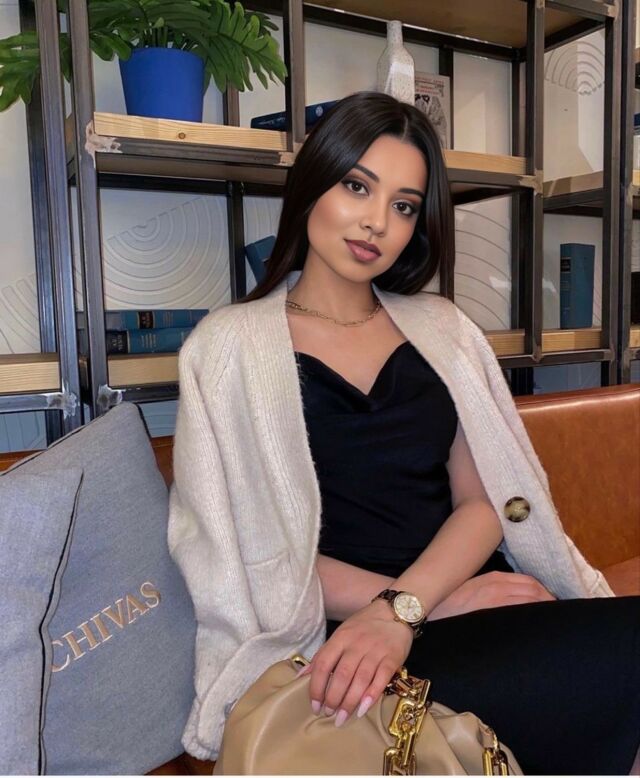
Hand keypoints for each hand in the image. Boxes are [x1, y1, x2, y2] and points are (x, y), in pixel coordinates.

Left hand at [299, 599, 413, 726]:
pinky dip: (371, 696)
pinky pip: (381, 679)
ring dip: (349, 702)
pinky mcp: (392, 658)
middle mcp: (357, 644)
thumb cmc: (364, 625)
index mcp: (341, 637)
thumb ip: (323, 655)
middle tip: (328, 713)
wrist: (395, 611)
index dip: (317, 686)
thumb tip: (301, 676)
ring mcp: (375, 651)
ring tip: (341, 717)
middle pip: (342, 675)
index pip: (324, 663)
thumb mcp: (341, 634)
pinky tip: (362, 709)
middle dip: (333, 698)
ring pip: (360, 680)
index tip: (314, 704)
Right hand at [427, 571, 556, 620]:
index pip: (530, 583)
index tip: (554, 607)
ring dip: (547, 612)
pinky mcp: (491, 613)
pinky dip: (535, 618)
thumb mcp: (470, 592)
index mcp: (493, 578)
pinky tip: (540, 630)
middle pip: (536, 591)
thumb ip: (491, 593)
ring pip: (533, 601)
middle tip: (561, 619)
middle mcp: (498, 585)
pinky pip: (521, 613)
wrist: (421, 611)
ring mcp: (496, 600)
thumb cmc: (445, 606)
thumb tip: (513, 605)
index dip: (546, 594)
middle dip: (552, 603)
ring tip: (556, 626)